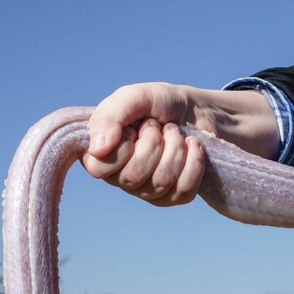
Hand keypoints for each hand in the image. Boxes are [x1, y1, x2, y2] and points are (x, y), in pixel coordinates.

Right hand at [85, 83, 279, 205]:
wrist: (197, 110)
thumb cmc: (159, 103)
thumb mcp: (132, 97)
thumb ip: (109, 117)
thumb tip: (97, 150)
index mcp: (101, 154)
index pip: (99, 169)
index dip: (123, 146)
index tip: (133, 127)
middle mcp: (120, 177)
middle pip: (134, 177)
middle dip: (154, 143)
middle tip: (158, 126)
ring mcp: (148, 190)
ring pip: (161, 182)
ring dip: (174, 148)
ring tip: (175, 132)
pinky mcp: (175, 196)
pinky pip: (183, 191)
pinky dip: (193, 162)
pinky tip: (192, 145)